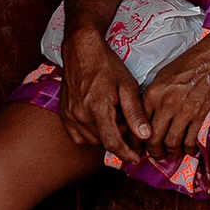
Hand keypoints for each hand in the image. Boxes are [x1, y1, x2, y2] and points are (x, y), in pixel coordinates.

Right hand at [59, 27, 150, 163]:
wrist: (81, 50)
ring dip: (106, 135)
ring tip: (116, 116)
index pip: (113, 143)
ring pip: (91, 140)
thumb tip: (145, 136)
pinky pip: (79, 135)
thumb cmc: (107, 65)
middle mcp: (79, 116)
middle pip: (103, 142)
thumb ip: (135, 113)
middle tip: (130, 124)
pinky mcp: (63, 114)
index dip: (126, 154)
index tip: (136, 159)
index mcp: (97, 110)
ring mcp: (69, 116)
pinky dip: (92, 133)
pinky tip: (101, 119)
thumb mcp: (127, 86)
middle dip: (120, 139)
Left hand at [140, 21, 209, 158]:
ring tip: (174, 153)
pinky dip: (189, 148)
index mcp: (152, 94)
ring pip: (172, 142)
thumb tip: (148, 118)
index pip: (139, 125)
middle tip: (159, 155)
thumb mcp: (161, 78)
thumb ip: (152, 98)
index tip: (143, 146)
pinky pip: (190, 139)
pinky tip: (190, 148)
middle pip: (153, 139)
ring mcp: (183, 110)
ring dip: (173, 152)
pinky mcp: (199, 114)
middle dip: (155, 152)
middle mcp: (165, 104)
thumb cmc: (187, 65)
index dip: (140, 141)